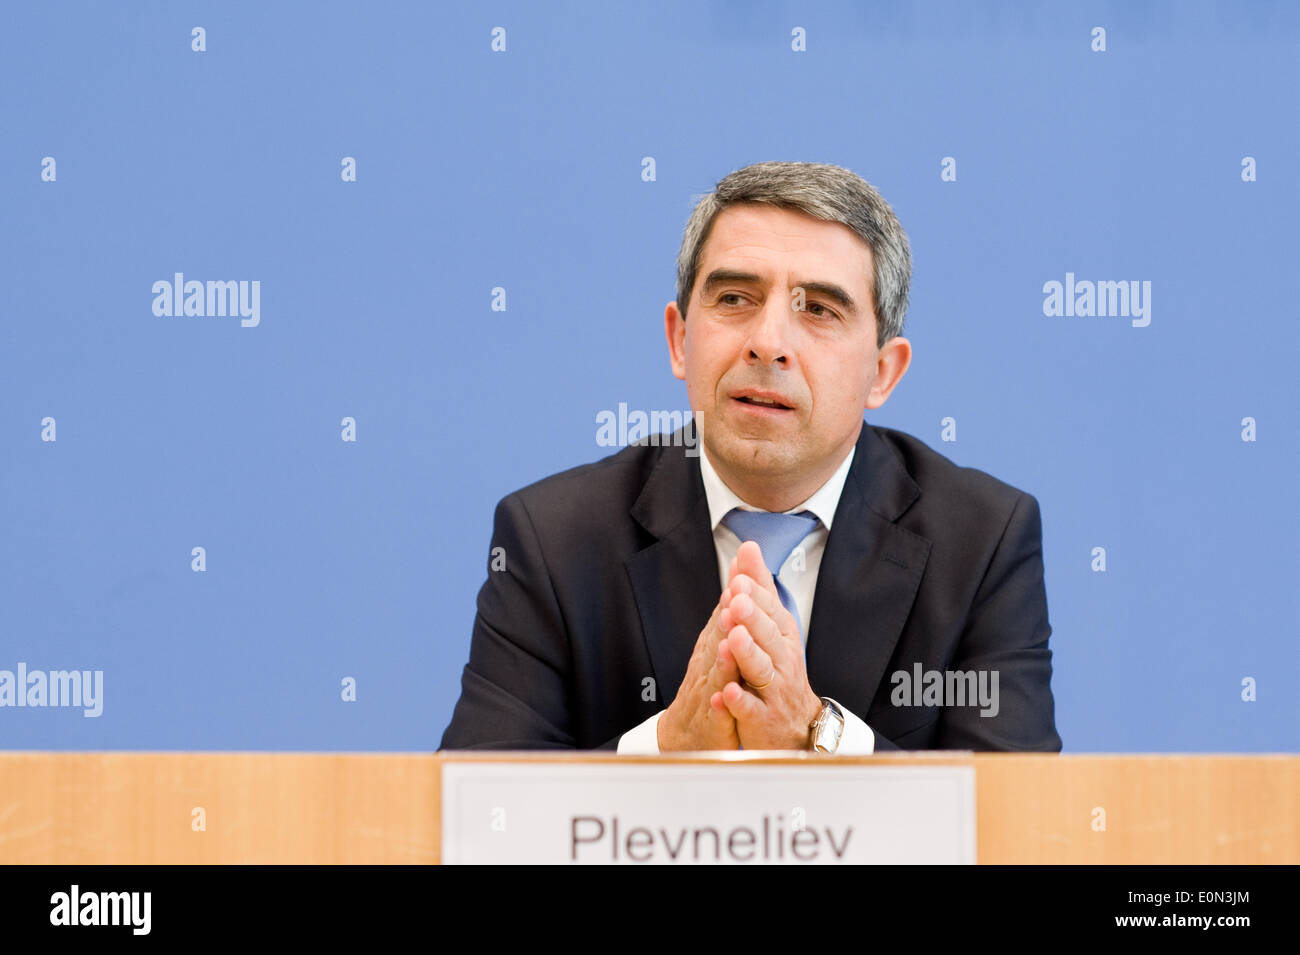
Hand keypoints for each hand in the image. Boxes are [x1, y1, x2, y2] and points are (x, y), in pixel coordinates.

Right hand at [657, 585, 742, 750]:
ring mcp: (708, 695)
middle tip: (734, 598)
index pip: (724, 618)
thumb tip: (738, 570)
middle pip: (717, 641)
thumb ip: (727, 609)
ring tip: (728, 645)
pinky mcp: (713, 725)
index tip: (740, 574)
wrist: (686, 735)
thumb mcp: (717, 643)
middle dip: (726, 620)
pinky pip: (717, 716)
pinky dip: (720, 706)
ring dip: (722, 660)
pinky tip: (723, 698)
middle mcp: (708, 667)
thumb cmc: (705, 685)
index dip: (733, 597)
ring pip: (716, 676)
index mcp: (713, 646)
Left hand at [710, 541, 822, 748]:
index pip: (771, 613)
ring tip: (732, 639)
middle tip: (737, 601)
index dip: (756, 598)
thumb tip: (748, 548)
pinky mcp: (762, 719)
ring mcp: (773, 691)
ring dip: (747, 654)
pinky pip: (750, 710)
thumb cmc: (780, 671)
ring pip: (761, 671)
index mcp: (782, 637)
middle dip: (752, 619)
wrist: (797, 727)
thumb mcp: (772, 627)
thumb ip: (759, 588)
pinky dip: (738, 701)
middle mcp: (782, 661)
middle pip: (767, 638)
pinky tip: (726, 692)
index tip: (739, 580)